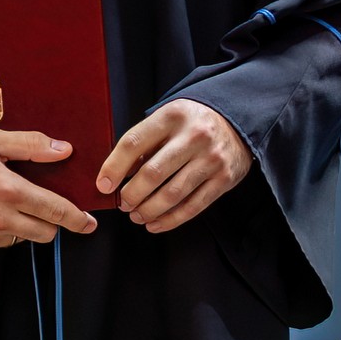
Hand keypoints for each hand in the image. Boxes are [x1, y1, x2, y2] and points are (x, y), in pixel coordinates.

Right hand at [0, 132, 98, 254]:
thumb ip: (31, 145)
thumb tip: (64, 150)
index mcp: (8, 190)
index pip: (55, 211)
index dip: (77, 219)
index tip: (89, 223)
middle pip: (45, 233)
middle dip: (50, 222)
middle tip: (41, 207)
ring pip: (22, 239)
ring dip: (24, 226)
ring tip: (7, 205)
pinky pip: (0, 243)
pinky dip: (1, 231)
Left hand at [96, 99, 252, 235]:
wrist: (237, 122)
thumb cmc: (191, 124)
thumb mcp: (167, 120)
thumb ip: (144, 143)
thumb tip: (115, 176)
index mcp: (172, 116)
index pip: (134, 143)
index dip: (114, 167)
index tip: (103, 186)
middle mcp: (194, 136)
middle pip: (153, 173)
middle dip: (131, 194)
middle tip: (123, 204)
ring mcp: (211, 159)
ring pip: (172, 194)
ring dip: (149, 210)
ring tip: (136, 215)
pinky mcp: (224, 179)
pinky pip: (193, 206)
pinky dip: (170, 220)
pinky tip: (155, 224)